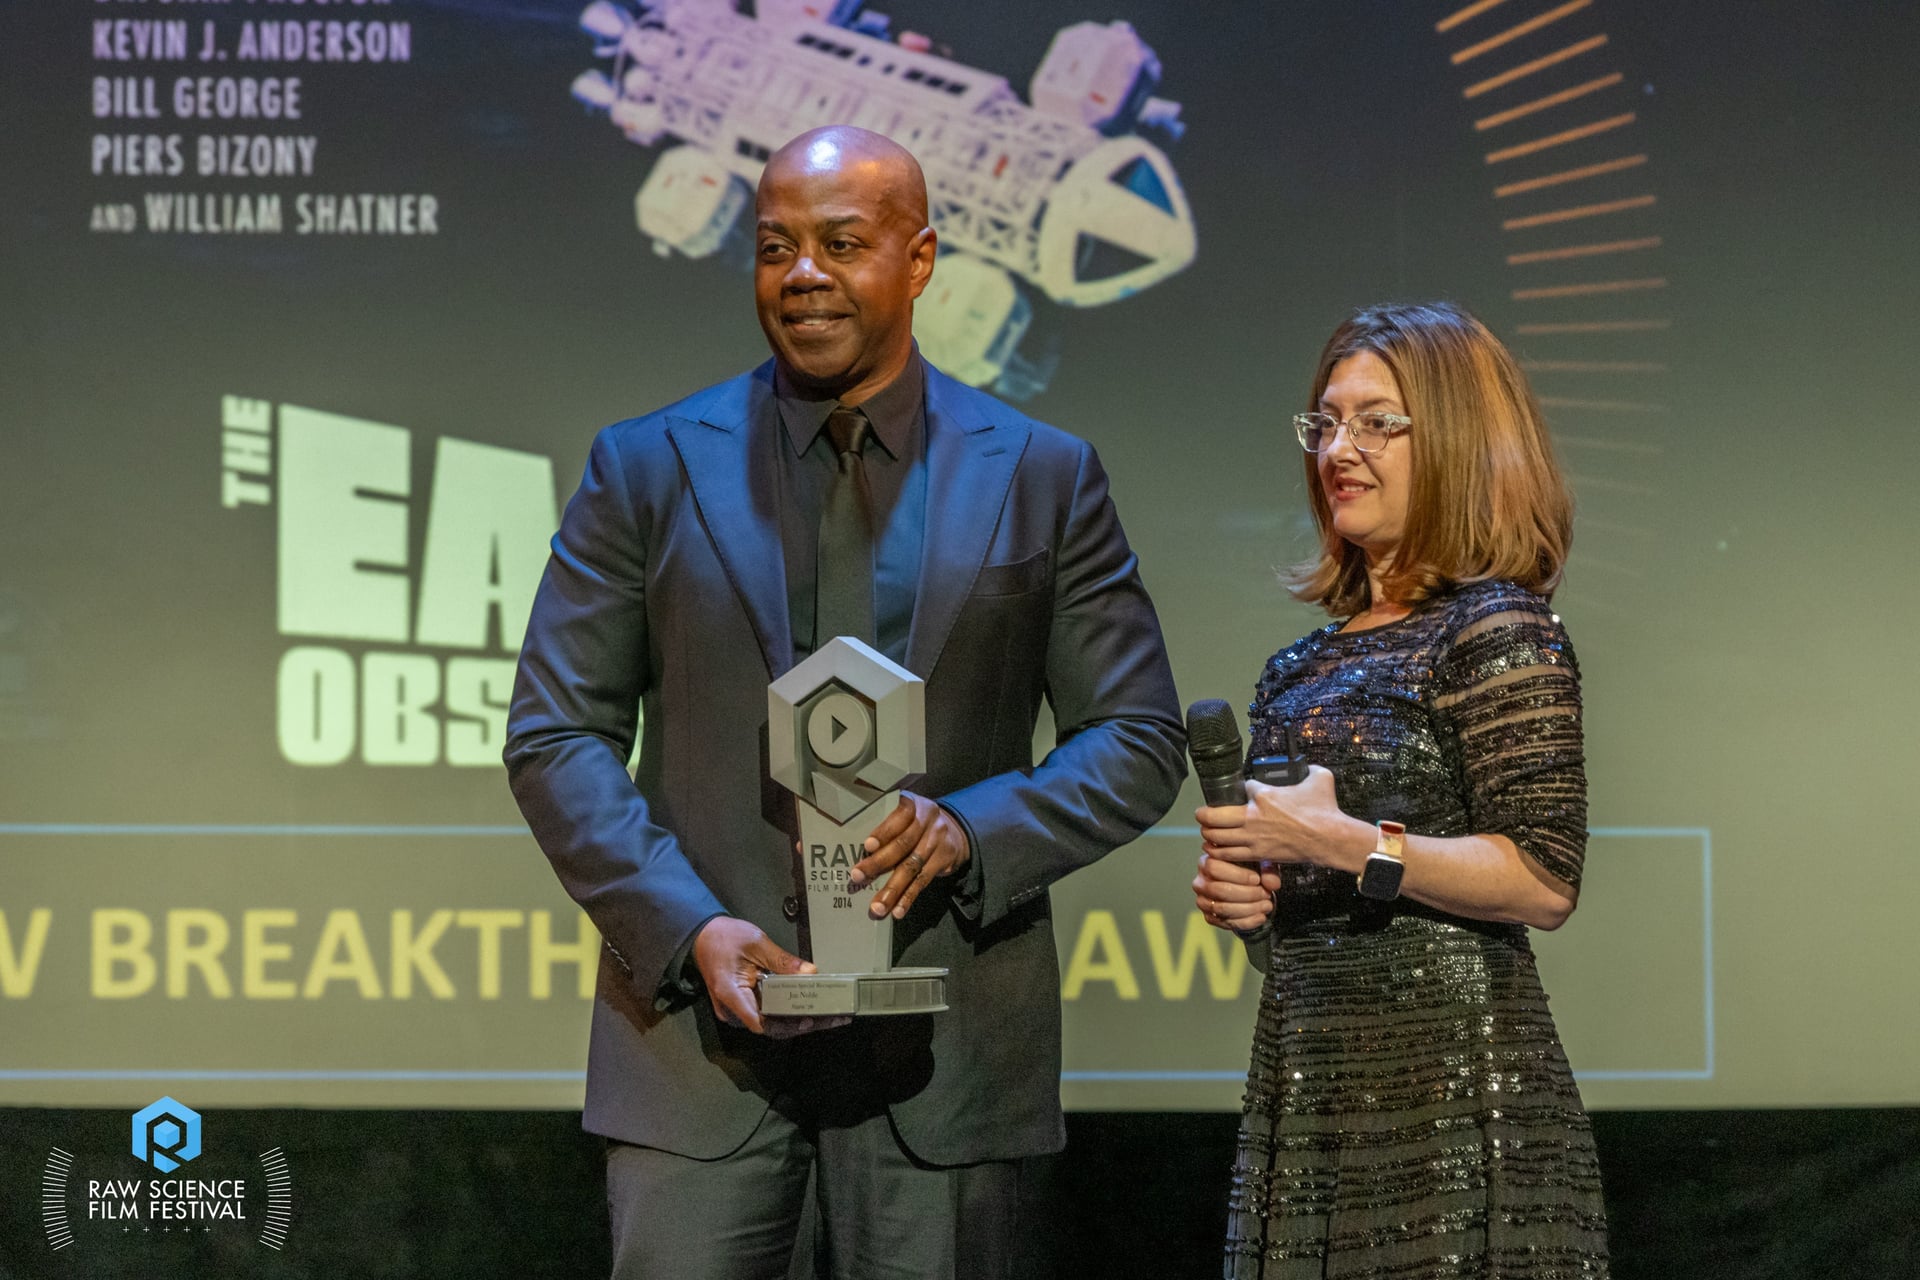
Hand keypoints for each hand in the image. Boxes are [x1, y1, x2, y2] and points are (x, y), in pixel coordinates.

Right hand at [690, 916, 847, 1037]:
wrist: (702, 934)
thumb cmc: (725, 936)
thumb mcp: (756, 943)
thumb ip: (783, 960)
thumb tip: (810, 972)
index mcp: (732, 995)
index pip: (762, 1023)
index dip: (788, 1024)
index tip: (811, 1018)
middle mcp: (732, 1010)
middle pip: (769, 1026)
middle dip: (800, 1024)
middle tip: (830, 1019)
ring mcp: (735, 1009)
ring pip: (769, 1022)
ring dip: (795, 1020)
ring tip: (825, 1016)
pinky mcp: (741, 1004)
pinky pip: (765, 1013)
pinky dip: (785, 1012)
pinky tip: (807, 1007)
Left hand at [849, 791, 969, 919]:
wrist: (956, 830)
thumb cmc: (916, 823)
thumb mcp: (906, 814)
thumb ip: (887, 824)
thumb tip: (858, 850)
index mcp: (914, 805)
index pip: (899, 817)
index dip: (884, 832)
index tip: (867, 846)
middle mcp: (928, 821)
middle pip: (902, 844)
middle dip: (878, 863)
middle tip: (858, 876)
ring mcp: (937, 841)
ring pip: (911, 867)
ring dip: (893, 889)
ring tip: (877, 906)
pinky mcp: (944, 860)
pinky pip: (923, 881)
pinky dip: (909, 897)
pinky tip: (897, 911)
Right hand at [1192, 853, 1280, 932]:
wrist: (1244, 887)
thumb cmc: (1249, 870)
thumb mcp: (1259, 864)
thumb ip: (1267, 870)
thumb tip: (1273, 884)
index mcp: (1206, 862)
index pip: (1214, 868)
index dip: (1237, 875)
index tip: (1257, 879)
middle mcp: (1200, 882)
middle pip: (1218, 890)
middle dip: (1246, 894)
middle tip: (1265, 894)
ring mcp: (1203, 901)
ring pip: (1222, 908)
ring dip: (1248, 909)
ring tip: (1267, 905)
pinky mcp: (1209, 917)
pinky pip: (1225, 923)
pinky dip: (1246, 922)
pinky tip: (1261, 916)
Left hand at [1196, 764, 1368, 867]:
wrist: (1330, 838)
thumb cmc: (1325, 810)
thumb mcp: (1320, 778)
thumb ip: (1310, 769)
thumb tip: (1309, 766)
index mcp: (1264, 796)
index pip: (1243, 787)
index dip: (1243, 788)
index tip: (1246, 791)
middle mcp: (1253, 817)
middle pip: (1215, 816)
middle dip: (1205, 814)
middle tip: (1202, 813)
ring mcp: (1254, 837)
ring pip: (1218, 837)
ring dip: (1209, 834)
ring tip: (1207, 832)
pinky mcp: (1259, 854)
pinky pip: (1230, 855)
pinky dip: (1220, 852)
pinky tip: (1216, 850)